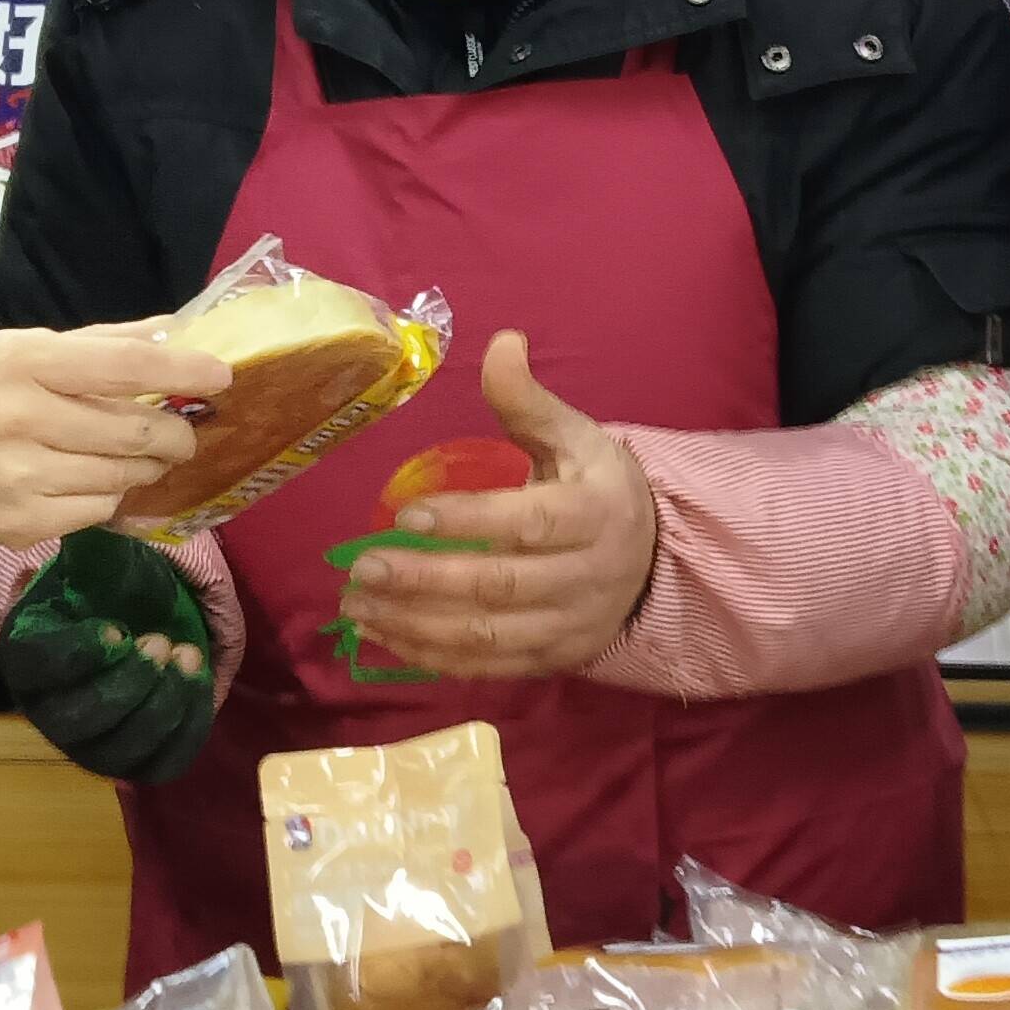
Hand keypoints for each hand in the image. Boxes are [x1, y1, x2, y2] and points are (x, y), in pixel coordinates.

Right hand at [0, 323, 231, 551]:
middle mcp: (20, 417)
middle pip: (131, 431)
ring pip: (120, 476)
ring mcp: (19, 477)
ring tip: (139, 457)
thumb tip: (174, 332)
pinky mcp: (18, 524)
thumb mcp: (14, 349)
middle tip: (183, 434)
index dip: (180, 372)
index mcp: (21, 361)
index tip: (221, 376)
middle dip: (174, 434)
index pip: (122, 365)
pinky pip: (95, 510)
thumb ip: (96, 344)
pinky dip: (109, 495)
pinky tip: (93, 482)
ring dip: (145, 467)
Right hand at [0, 529, 217, 784]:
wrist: (126, 610)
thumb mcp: (90, 558)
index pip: (41, 668)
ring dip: (163, 705)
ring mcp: (93, 742)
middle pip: (84, 719)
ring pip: (124, 748)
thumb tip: (88, 539)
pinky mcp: (135, 757)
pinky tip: (200, 681)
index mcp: (28, 658)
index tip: (116, 629)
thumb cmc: (105, 583)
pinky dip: (188, 726)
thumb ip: (86, 554)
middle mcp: (51, 710)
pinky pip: (162, 761)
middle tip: (163, 642)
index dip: (78, 655)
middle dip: (130, 684)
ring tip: (188, 655)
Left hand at [339, 331, 657, 679]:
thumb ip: (529, 400)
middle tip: (361, 568)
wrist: (654, 561)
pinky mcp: (551, 661)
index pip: (529, 523)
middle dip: (425, 581)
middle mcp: (588, 577)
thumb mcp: (576, 437)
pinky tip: (383, 636)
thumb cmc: (597, 488)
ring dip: (415, 625)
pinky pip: (486, 668)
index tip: (405, 515)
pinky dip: (431, 657)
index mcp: (596, 513)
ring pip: (487, 637)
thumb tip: (500, 341)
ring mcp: (569, 626)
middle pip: (501, 586)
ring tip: (356, 606)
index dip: (468, 521)